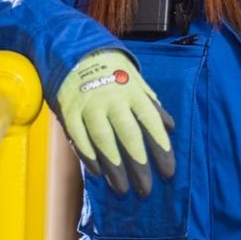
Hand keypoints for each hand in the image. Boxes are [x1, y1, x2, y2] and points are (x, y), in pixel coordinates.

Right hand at [55, 49, 174, 197]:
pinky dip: (88, 157)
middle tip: (146, 189)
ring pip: (103, 140)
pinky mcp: (69, 110)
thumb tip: (171, 125)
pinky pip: (79, 138)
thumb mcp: (135, 79)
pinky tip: (97, 173)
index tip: (168, 172)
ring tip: (122, 189)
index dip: (161, 148)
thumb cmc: (110, 69)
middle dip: (139, 165)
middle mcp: (112, 98)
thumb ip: (151, 102)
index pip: (151, 122)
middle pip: (129, 135)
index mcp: (132, 90)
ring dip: (114, 168)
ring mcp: (89, 104)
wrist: (74, 50)